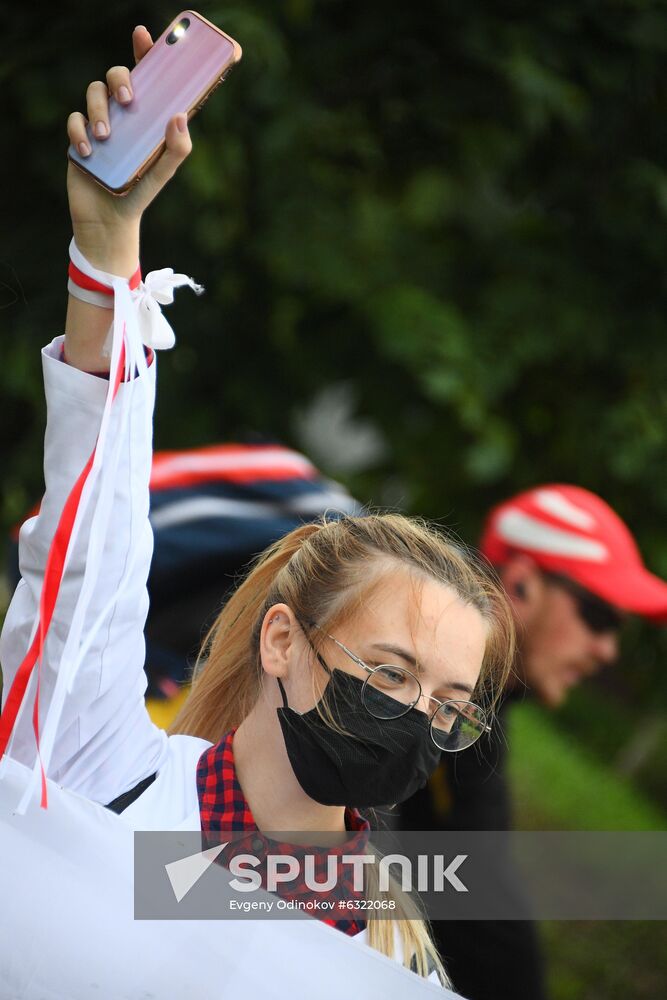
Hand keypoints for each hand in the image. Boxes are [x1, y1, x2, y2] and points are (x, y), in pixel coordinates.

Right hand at [66, 25, 192, 272]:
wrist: (110, 220)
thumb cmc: (140, 193)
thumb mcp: (162, 172)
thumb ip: (177, 148)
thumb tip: (180, 115)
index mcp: (146, 115)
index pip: (146, 76)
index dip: (144, 52)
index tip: (143, 36)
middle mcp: (122, 113)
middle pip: (117, 75)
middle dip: (121, 78)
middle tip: (128, 99)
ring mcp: (99, 122)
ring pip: (94, 92)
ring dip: (99, 108)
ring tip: (106, 136)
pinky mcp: (79, 136)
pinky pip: (74, 119)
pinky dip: (80, 131)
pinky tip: (90, 152)